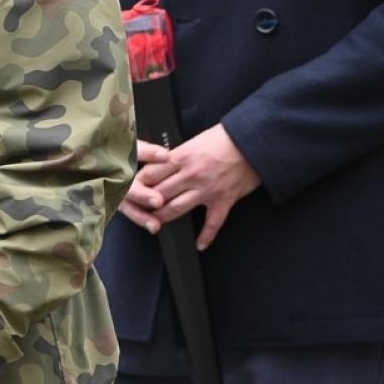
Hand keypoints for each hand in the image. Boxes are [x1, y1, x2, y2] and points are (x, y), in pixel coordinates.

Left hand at [118, 125, 260, 248]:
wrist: (254, 142)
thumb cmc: (225, 139)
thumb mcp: (194, 141)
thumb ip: (176, 156)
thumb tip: (158, 165)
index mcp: (180, 158)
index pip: (150, 174)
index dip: (137, 184)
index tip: (129, 190)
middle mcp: (190, 175)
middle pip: (159, 194)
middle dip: (145, 204)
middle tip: (136, 211)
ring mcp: (207, 190)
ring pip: (177, 209)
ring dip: (163, 218)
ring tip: (155, 225)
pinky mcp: (224, 200)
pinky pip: (213, 223)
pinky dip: (206, 236)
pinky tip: (200, 245)